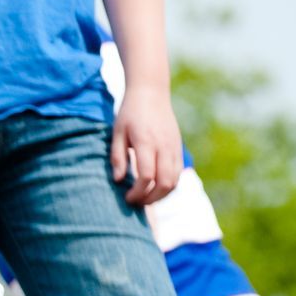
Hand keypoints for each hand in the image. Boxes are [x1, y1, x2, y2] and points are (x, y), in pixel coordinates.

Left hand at [109, 84, 182, 205]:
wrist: (151, 93)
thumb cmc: (130, 113)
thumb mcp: (117, 133)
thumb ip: (117, 157)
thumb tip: (118, 180)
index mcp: (146, 142)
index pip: (146, 176)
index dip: (137, 192)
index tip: (127, 197)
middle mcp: (164, 146)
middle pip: (164, 183)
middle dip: (150, 198)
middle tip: (136, 202)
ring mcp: (174, 147)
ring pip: (174, 181)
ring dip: (161, 195)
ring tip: (145, 198)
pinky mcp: (178, 148)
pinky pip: (178, 173)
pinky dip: (169, 186)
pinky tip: (155, 188)